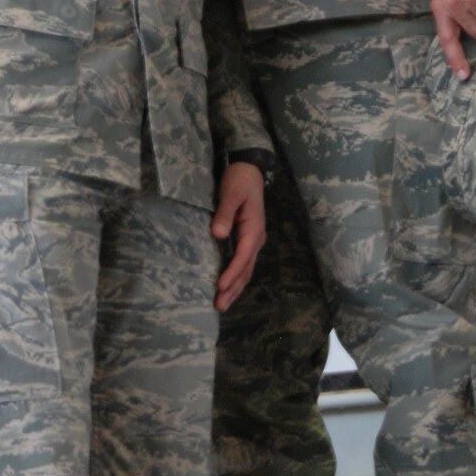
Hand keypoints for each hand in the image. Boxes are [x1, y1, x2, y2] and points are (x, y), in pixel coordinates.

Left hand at [210, 160, 266, 312]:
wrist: (248, 170)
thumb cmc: (239, 180)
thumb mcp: (231, 193)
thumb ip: (225, 214)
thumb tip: (218, 235)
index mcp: (254, 229)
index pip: (243, 256)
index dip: (232, 273)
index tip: (220, 286)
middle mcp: (256, 238)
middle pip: (246, 269)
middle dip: (234, 289)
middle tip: (219, 305)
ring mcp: (253, 240)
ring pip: (246, 269)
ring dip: (235, 287)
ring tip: (222, 304)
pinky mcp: (246, 239)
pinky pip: (242, 263)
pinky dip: (235, 277)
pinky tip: (227, 288)